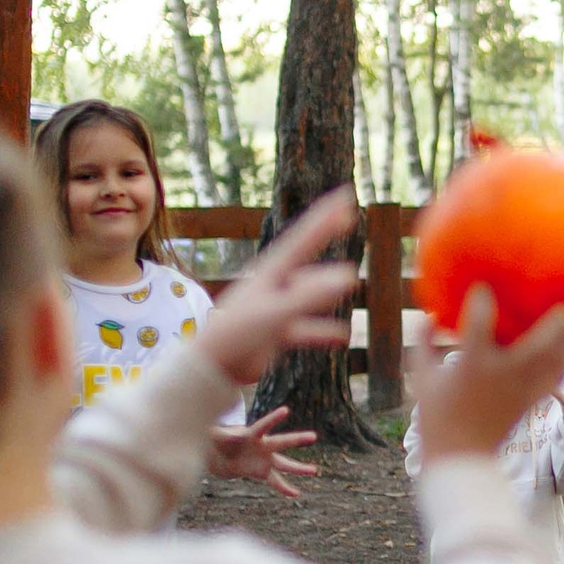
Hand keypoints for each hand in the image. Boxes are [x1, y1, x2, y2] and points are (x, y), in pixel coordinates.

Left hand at [199, 190, 359, 386]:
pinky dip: (323, 331)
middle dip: (326, 236)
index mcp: (271, 273)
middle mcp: (274, 286)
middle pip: (308, 256)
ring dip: (328, 289)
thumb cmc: (237, 334)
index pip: (304, 237)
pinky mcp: (274, 333)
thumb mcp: (275, 312)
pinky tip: (342, 338)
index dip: (325, 216)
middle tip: (346, 217)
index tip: (344, 195)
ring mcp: (274, 309)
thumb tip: (347, 276)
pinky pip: (306, 329)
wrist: (210, 368)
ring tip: (352, 283)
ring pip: (309, 295)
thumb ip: (309, 296)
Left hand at [209, 406, 319, 499]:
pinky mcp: (264, 472)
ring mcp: (267, 459)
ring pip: (285, 464)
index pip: (265, 425)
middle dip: (297, 439)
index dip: (274, 418)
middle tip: (313, 436)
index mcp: (254, 433)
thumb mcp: (218, 436)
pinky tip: (295, 493)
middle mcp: (265, 445)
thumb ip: (223, 434)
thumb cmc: (221, 441)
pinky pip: (276, 481)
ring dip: (298, 468)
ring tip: (314, 471)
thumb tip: (233, 434)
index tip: (286, 410)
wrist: (224, 456)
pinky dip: (285, 488)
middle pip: (282, 442)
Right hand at [410, 288, 563, 461]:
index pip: (479, 326)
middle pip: (535, 346)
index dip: (482, 301)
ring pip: (552, 363)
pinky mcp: (529, 401)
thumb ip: (424, 343)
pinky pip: (554, 378)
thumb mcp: (423, 378)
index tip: (483, 286)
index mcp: (472, 366)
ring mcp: (519, 390)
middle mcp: (501, 375)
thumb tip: (431, 314)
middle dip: (552, 325)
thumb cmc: (438, 415)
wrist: (461, 457)